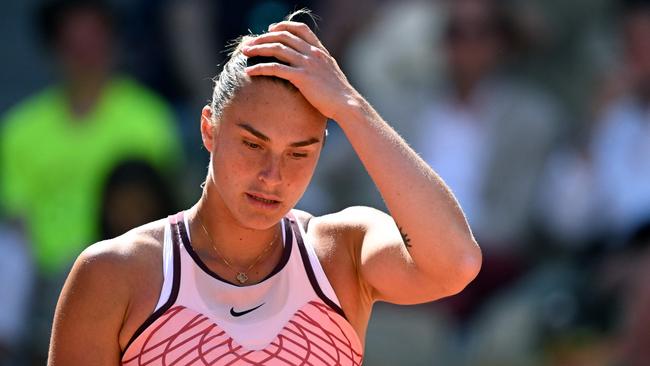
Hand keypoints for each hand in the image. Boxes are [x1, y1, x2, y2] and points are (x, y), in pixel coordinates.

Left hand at [242, 21, 358, 121]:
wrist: (346, 104)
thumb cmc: (338, 94)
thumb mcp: (330, 72)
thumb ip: (319, 64)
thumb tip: (310, 66)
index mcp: (319, 50)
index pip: (300, 29)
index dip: (283, 26)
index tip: (271, 29)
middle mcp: (312, 53)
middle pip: (283, 37)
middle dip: (263, 37)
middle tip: (250, 43)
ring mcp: (307, 64)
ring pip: (277, 49)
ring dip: (258, 48)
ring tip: (245, 52)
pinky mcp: (301, 77)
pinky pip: (275, 68)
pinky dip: (260, 68)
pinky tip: (249, 71)